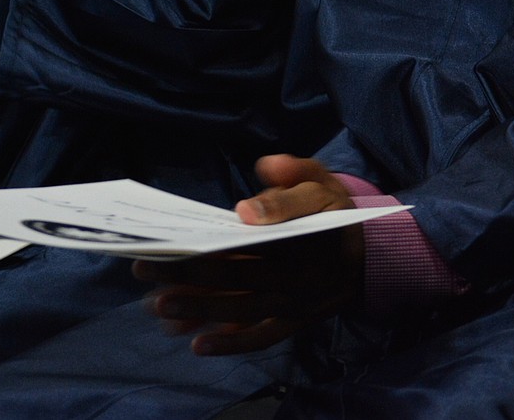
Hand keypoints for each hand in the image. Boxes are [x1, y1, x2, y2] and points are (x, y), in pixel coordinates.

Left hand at [134, 155, 363, 355]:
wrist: (368, 253)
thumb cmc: (332, 208)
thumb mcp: (321, 179)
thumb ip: (294, 171)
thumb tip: (263, 169)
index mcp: (304, 233)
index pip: (258, 237)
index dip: (223, 239)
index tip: (187, 235)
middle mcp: (298, 274)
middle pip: (239, 276)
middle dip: (189, 274)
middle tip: (145, 269)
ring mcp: (295, 303)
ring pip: (243, 309)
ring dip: (200, 310)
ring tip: (158, 307)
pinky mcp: (294, 322)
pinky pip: (260, 338)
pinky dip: (231, 344)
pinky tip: (197, 344)